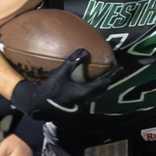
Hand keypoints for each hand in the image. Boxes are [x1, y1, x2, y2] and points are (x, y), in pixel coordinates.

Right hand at [10, 49, 126, 119]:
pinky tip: (85, 84)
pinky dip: (91, 89)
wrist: (36, 104)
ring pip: (95, 95)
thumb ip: (73, 62)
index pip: (103, 82)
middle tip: (113, 72)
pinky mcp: (73, 105)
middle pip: (101, 90)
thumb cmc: (48, 89)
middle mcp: (84, 100)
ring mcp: (79, 104)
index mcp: (84, 93)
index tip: (119, 68)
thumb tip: (85, 50)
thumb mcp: (60, 73)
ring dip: (100, 86)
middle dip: (108, 81)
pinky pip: (88, 96)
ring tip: (102, 77)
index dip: (112, 75)